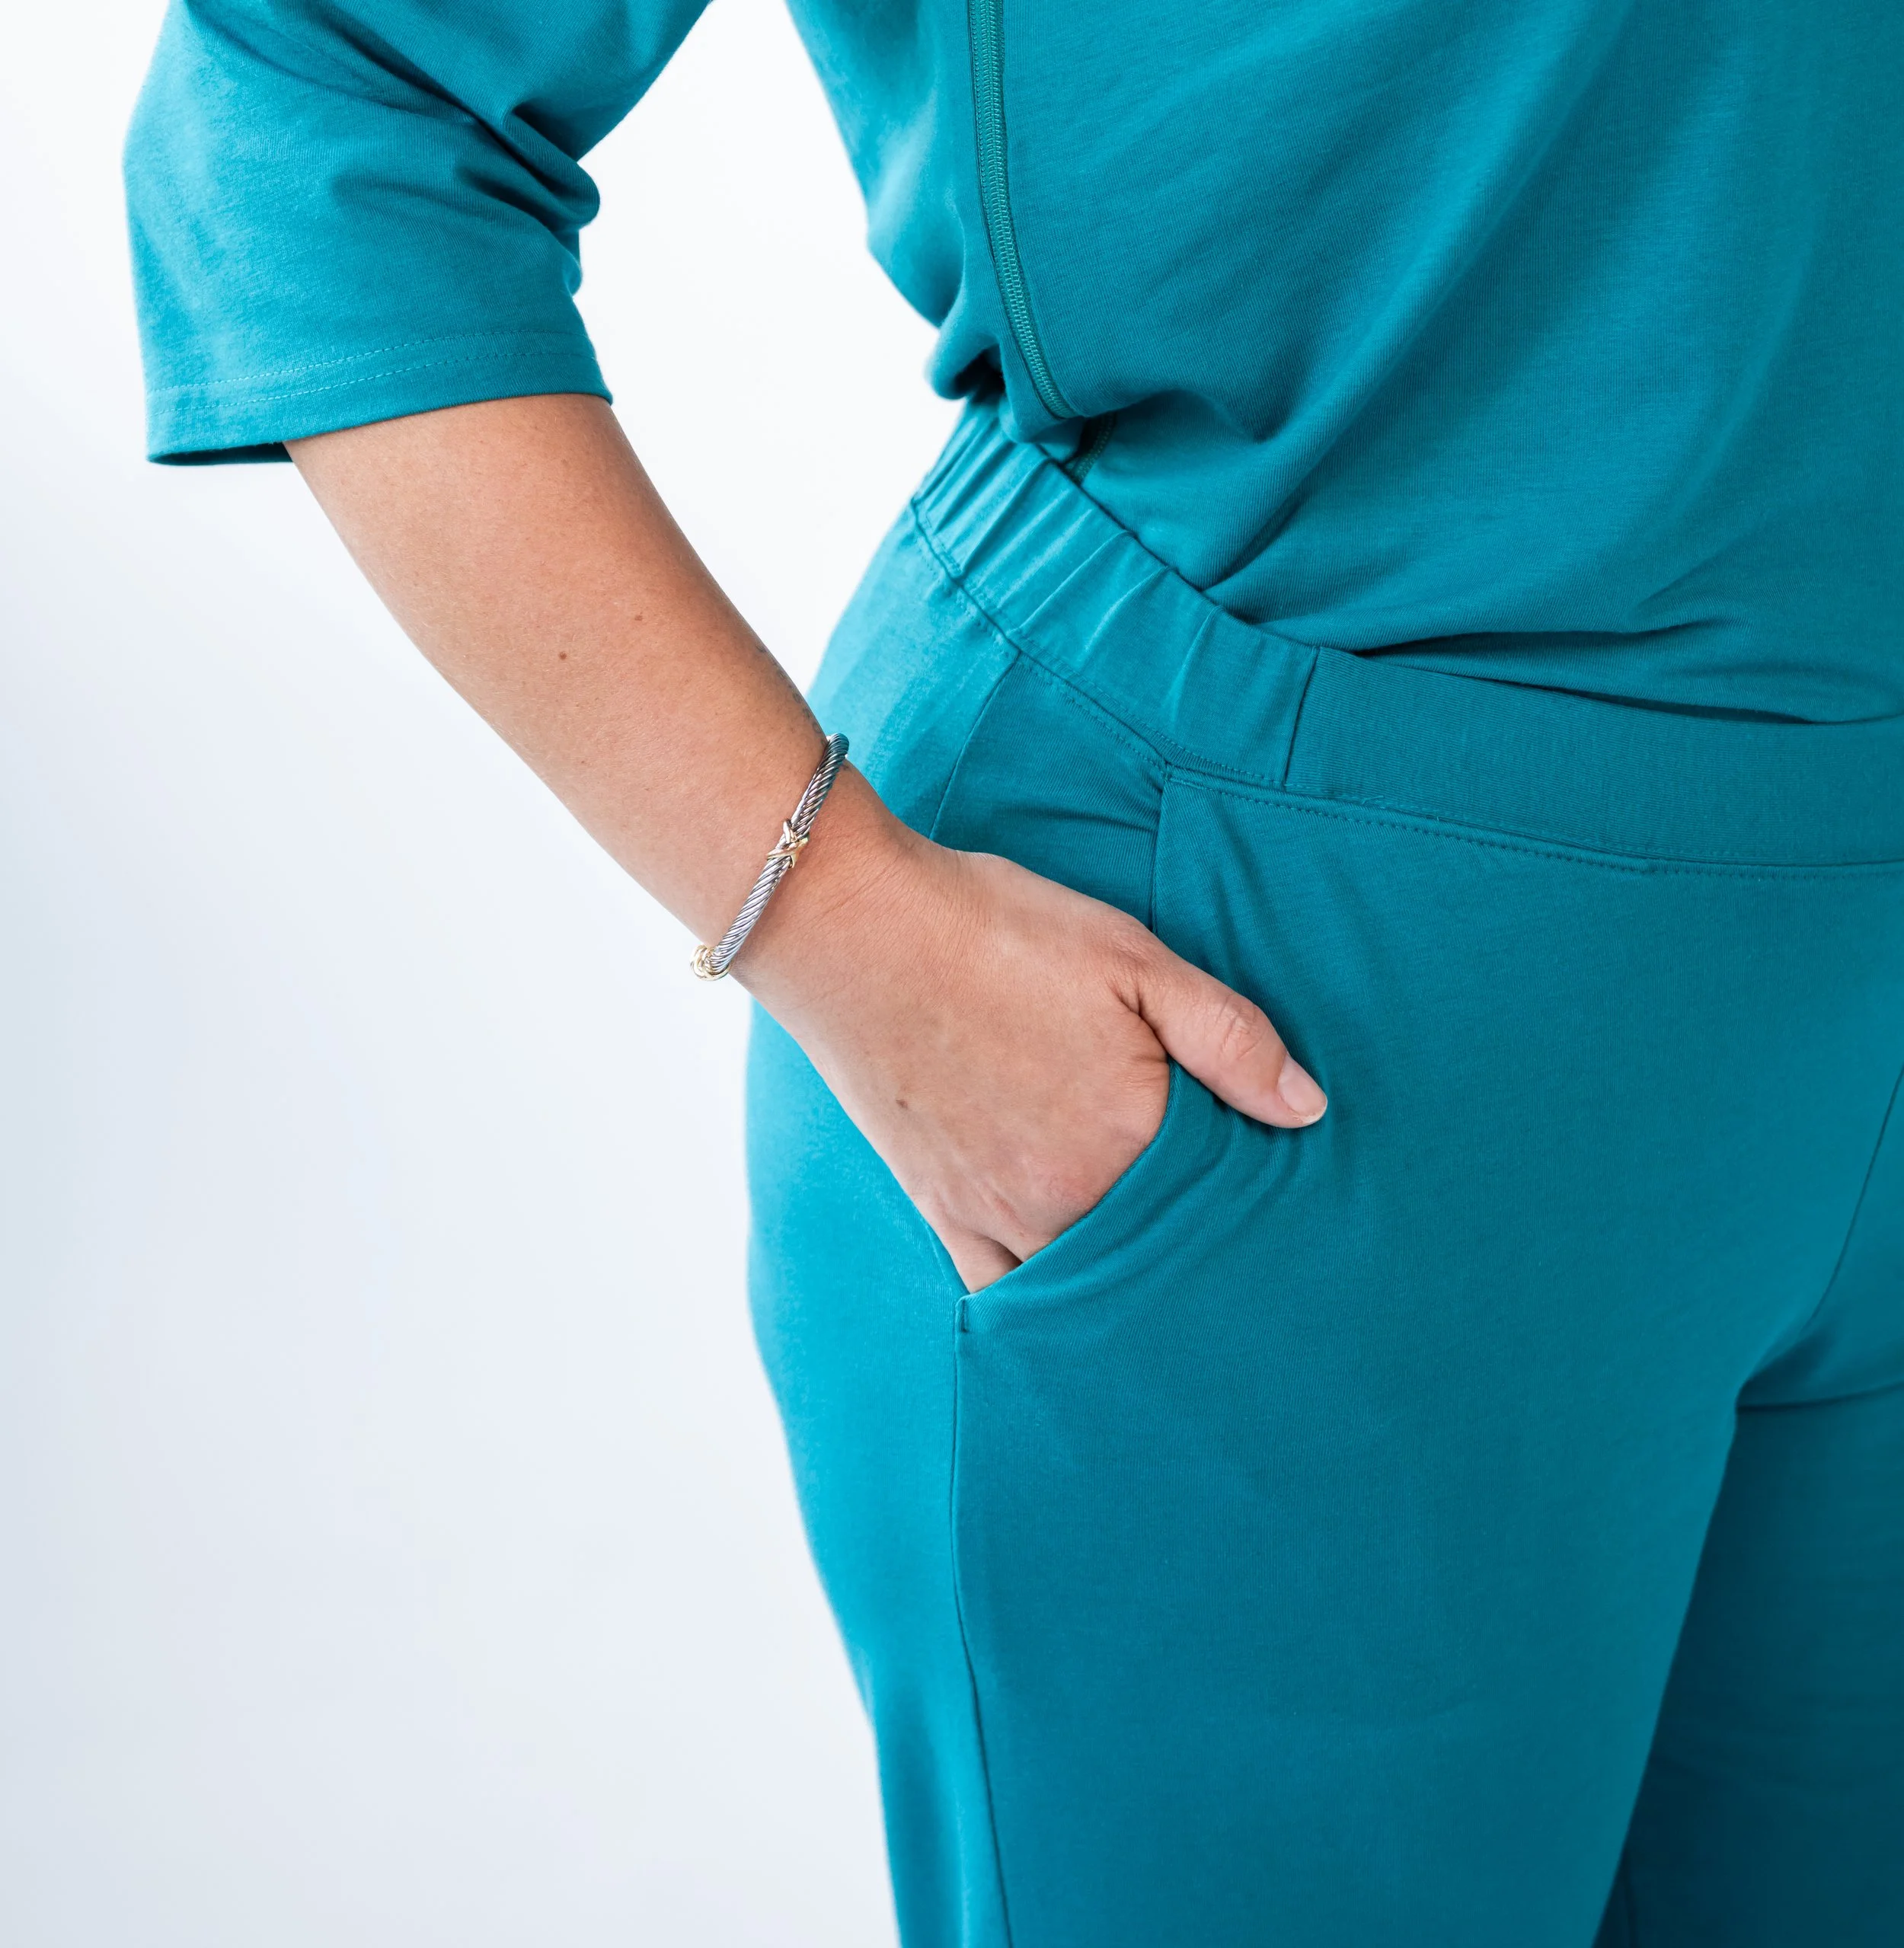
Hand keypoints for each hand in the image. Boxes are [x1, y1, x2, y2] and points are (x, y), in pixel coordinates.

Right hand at [743, 771, 1326, 1290]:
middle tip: (1242, 1267)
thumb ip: (1229, 1038)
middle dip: (1195, 1255)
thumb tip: (1309, 1110)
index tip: (1284, 1216)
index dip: (1252, 1206)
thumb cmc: (999, 931)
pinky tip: (1072, 1309)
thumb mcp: (1133, 958)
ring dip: (1127, 1284)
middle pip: (1155, 1254)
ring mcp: (998, 1214)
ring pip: (1085, 1281)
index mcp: (1126, 1140)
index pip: (1217, 1203)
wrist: (857, 928)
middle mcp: (1065, 1199)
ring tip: (1171, 1287)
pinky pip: (1002, 1289)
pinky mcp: (943, 1210)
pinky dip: (1042, 1303)